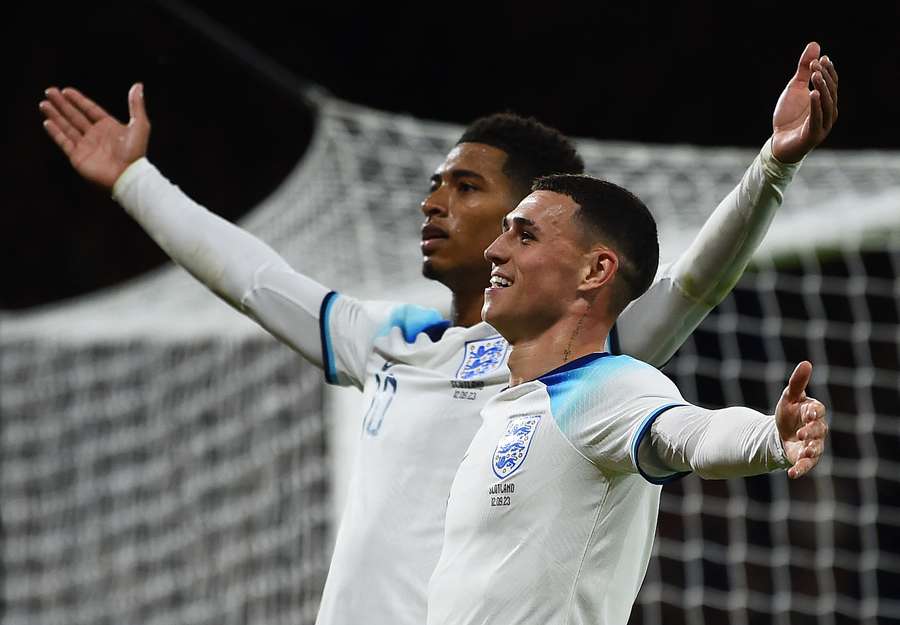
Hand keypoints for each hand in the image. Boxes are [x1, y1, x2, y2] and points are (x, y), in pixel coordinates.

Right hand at [40, 83, 149, 188]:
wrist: (127, 176)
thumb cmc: (135, 152)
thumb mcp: (139, 124)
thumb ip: (136, 105)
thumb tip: (138, 85)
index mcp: (108, 127)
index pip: (90, 109)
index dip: (78, 100)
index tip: (66, 90)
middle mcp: (95, 135)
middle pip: (75, 116)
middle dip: (62, 104)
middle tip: (49, 91)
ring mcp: (86, 146)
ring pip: (67, 127)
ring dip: (55, 115)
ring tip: (44, 104)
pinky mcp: (78, 156)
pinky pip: (64, 142)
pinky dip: (55, 132)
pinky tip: (47, 122)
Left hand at [771, 42, 838, 162]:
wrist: (778, 142)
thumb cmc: (789, 116)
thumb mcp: (795, 88)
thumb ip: (804, 69)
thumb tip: (815, 45)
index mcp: (826, 102)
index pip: (832, 83)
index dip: (828, 70)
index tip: (821, 58)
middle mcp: (829, 113)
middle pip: (831, 92)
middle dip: (824, 76)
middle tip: (815, 64)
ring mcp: (823, 125)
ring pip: (827, 104)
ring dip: (822, 88)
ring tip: (815, 74)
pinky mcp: (813, 135)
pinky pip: (817, 119)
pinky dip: (816, 106)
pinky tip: (812, 93)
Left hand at [775, 361, 827, 478]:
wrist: (780, 432)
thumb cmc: (789, 411)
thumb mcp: (790, 396)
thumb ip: (798, 382)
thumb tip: (806, 363)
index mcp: (813, 412)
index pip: (818, 411)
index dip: (813, 412)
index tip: (808, 412)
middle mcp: (817, 429)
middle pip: (819, 430)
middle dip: (812, 432)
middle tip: (802, 432)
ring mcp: (812, 445)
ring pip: (816, 449)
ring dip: (811, 451)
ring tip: (805, 453)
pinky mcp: (804, 458)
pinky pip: (806, 465)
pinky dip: (801, 470)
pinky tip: (792, 474)